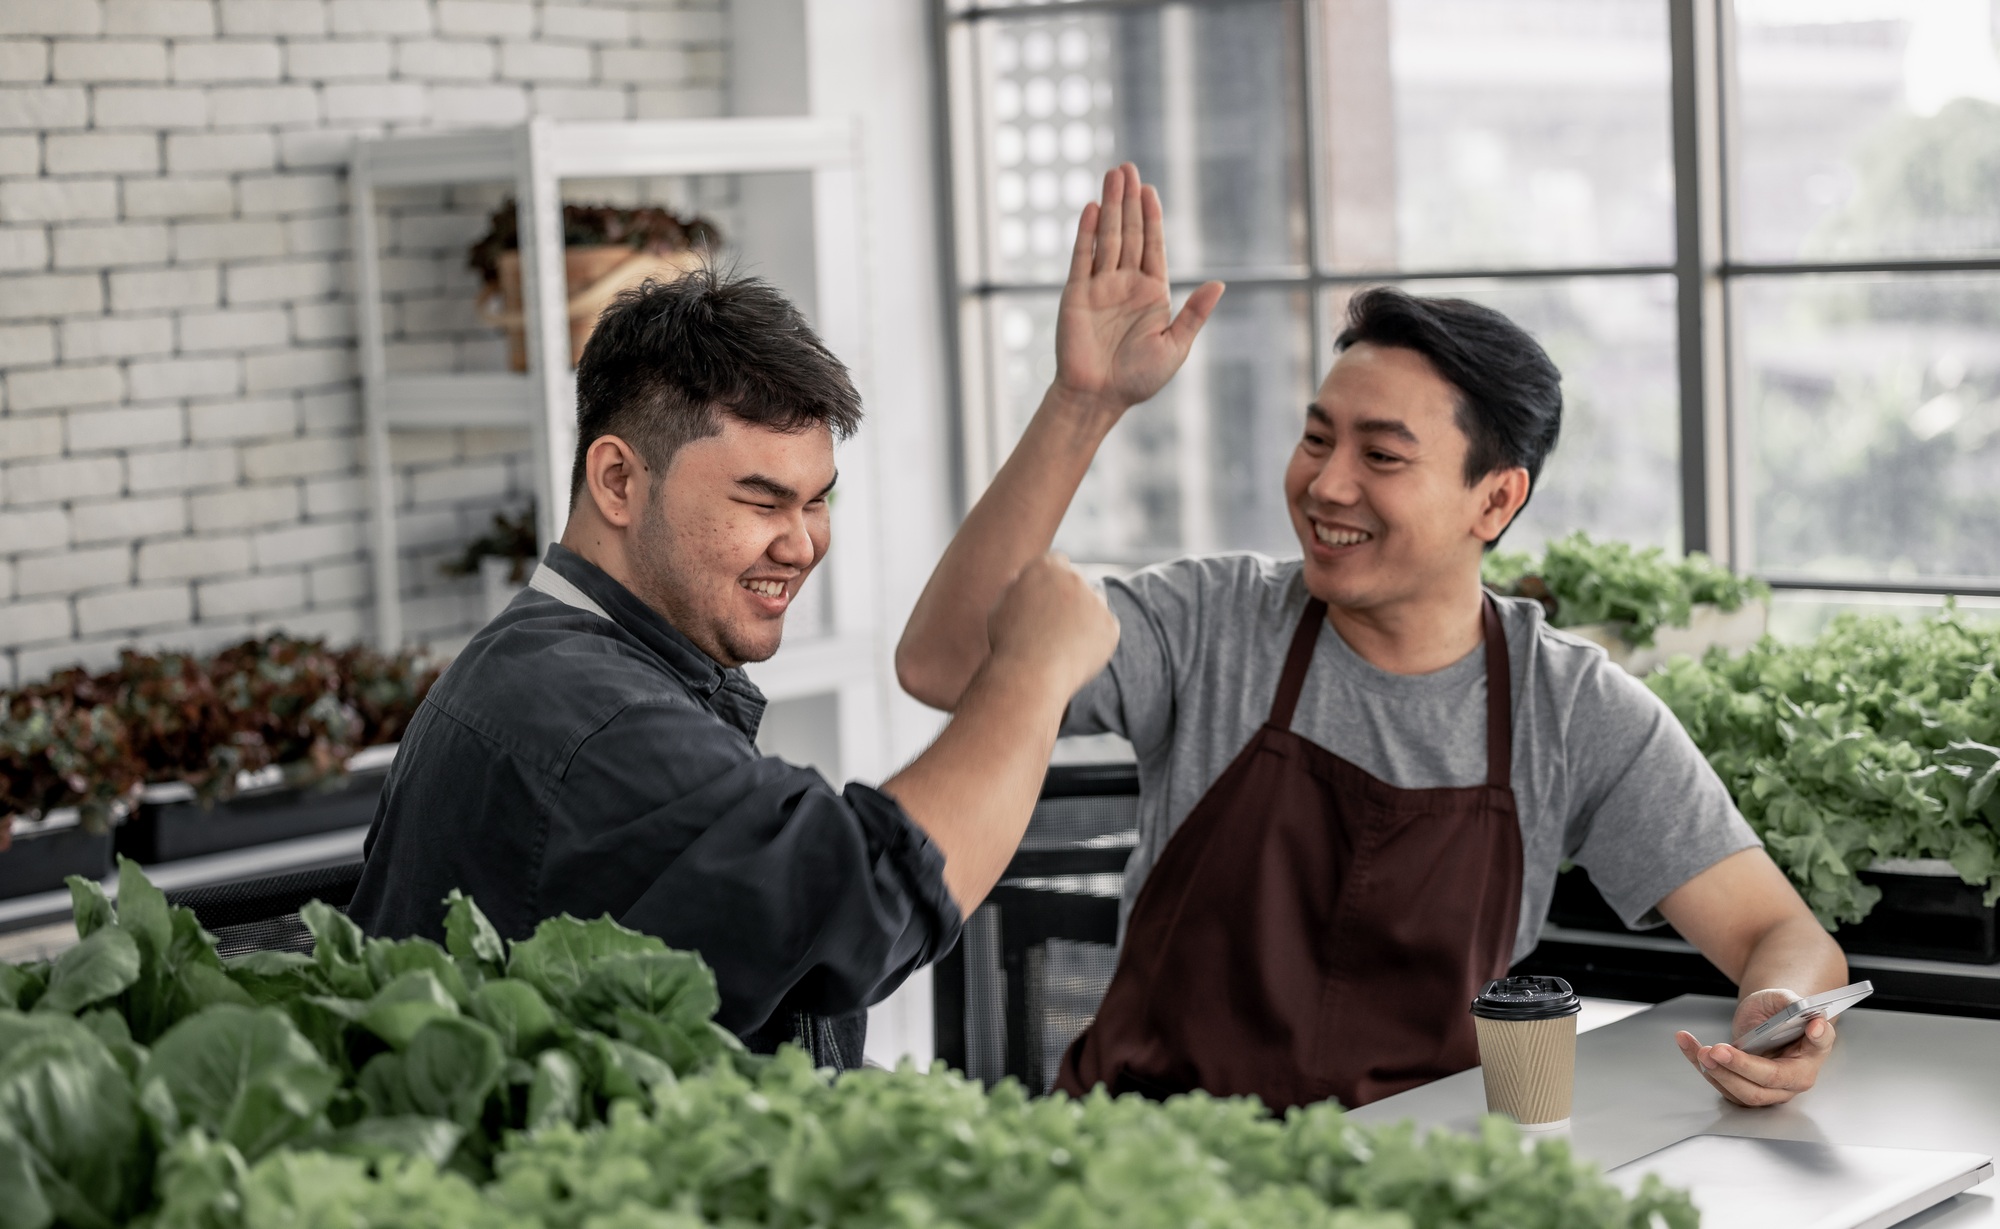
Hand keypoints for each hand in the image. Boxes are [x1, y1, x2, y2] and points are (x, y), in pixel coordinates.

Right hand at [986, 552, 1119, 695]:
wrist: (1030, 674)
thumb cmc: (1009, 643)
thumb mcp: (999, 608)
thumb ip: (1013, 588)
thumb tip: (1020, 576)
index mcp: (1045, 567)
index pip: (1057, 562)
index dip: (1052, 581)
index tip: (1048, 598)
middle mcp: (1074, 578)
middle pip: (1077, 580)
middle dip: (1070, 596)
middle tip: (1056, 624)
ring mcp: (1095, 600)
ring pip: (1095, 602)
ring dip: (1085, 614)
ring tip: (1063, 642)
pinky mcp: (1110, 625)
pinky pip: (1105, 628)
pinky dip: (1095, 638)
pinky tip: (1076, 652)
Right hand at [1052, 164, 1224, 418]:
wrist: (1098, 398)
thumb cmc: (1138, 380)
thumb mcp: (1175, 347)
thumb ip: (1193, 314)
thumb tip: (1220, 284)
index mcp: (1152, 293)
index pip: (1152, 245)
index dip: (1151, 216)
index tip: (1149, 189)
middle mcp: (1125, 284)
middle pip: (1129, 233)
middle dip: (1129, 200)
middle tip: (1128, 167)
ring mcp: (1099, 287)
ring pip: (1107, 238)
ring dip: (1110, 206)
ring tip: (1112, 175)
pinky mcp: (1076, 294)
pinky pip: (1083, 257)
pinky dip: (1087, 233)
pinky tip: (1093, 209)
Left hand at [1673, 988, 1835, 1106]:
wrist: (1766, 1016)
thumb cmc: (1780, 1010)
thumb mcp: (1786, 1000)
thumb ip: (1798, 1008)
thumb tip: (1817, 1024)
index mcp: (1808, 1060)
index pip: (1804, 1061)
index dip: (1809, 1046)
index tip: (1810, 1029)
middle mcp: (1790, 1081)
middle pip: (1763, 1086)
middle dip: (1737, 1069)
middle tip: (1716, 1050)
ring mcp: (1766, 1089)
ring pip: (1739, 1093)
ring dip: (1715, 1073)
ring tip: (1699, 1050)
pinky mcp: (1742, 1087)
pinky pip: (1720, 1083)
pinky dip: (1699, 1064)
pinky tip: (1687, 1044)